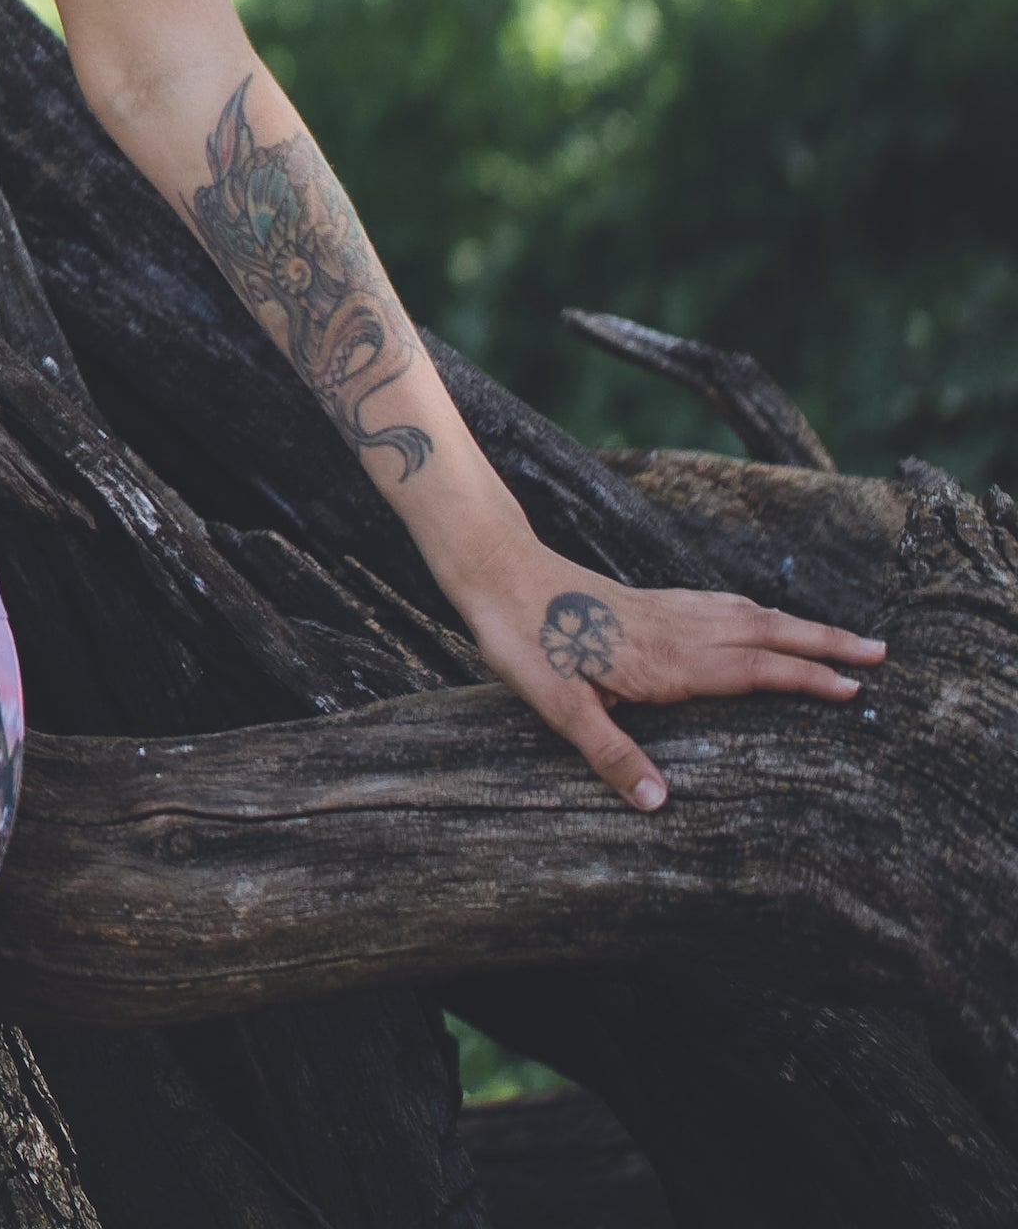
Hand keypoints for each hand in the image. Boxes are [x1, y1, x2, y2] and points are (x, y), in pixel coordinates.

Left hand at [456, 539, 885, 808]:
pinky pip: (717, 604)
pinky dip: (754, 610)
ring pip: (748, 614)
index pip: (754, 671)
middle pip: (768, 634)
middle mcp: (677, 631)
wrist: (495, 572)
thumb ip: (610, 754)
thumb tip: (660, 805)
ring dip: (798, 625)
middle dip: (827, 644)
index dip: (806, 679)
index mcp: (667, 662)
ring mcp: (664, 610)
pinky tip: (756, 614)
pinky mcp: (647, 599)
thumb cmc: (524, 640)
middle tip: (882, 653)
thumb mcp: (558, 707)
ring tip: (840, 637)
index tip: (855, 689)